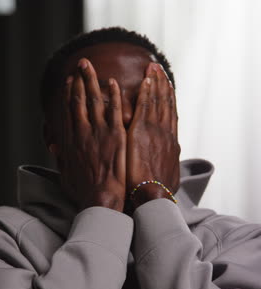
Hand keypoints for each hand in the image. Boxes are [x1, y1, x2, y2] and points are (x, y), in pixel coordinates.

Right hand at [56, 59, 125, 211]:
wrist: (101, 199)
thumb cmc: (84, 192)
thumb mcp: (66, 175)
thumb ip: (61, 158)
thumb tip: (55, 147)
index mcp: (71, 141)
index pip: (69, 112)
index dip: (69, 95)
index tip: (70, 82)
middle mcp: (83, 132)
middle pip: (80, 101)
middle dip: (79, 80)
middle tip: (81, 64)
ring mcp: (100, 132)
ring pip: (95, 101)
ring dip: (92, 81)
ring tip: (91, 66)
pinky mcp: (116, 136)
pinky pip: (114, 110)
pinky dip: (113, 96)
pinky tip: (113, 83)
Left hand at [126, 62, 179, 208]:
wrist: (153, 195)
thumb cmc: (158, 192)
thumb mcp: (169, 178)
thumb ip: (168, 167)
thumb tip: (170, 166)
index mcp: (171, 144)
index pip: (170, 117)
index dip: (169, 101)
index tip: (168, 88)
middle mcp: (166, 134)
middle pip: (166, 104)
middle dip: (163, 86)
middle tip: (160, 70)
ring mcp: (155, 130)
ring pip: (156, 101)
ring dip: (155, 83)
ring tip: (153, 68)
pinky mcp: (141, 131)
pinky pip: (144, 105)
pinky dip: (146, 91)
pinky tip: (145, 79)